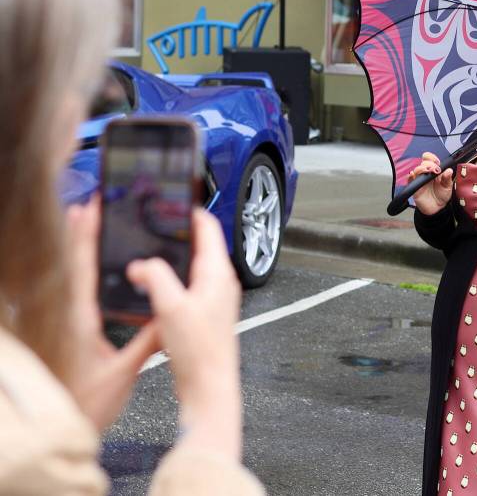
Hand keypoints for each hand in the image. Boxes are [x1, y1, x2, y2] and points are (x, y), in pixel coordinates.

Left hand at [63, 198, 161, 430]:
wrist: (61, 431)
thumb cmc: (86, 406)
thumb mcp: (124, 373)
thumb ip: (147, 343)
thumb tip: (168, 319)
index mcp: (79, 320)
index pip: (80, 267)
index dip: (85, 235)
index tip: (92, 208)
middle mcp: (66, 318)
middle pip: (70, 265)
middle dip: (78, 232)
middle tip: (89, 205)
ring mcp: (63, 325)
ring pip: (68, 277)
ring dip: (76, 249)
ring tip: (84, 225)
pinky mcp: (65, 335)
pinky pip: (71, 293)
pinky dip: (78, 272)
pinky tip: (87, 267)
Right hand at [127, 210, 242, 460]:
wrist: (209, 386)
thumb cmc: (200, 351)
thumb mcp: (171, 306)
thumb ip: (156, 277)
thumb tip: (142, 264)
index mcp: (218, 273)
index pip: (209, 228)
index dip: (191, 212)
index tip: (173, 202)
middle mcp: (221, 283)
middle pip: (200, 245)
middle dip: (177, 234)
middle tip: (153, 225)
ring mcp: (214, 299)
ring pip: (192, 267)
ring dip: (172, 259)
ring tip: (148, 253)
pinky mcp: (205, 315)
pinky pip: (187, 287)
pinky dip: (171, 281)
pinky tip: (153, 289)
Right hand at [408, 151, 453, 215]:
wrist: (437, 208)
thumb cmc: (442, 195)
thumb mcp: (447, 187)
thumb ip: (447, 178)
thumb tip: (449, 170)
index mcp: (434, 171)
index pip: (429, 159)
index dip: (432, 158)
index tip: (437, 162)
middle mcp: (426, 174)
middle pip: (423, 163)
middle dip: (429, 163)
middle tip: (435, 169)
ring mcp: (419, 180)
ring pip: (416, 170)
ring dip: (422, 168)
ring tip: (428, 171)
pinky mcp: (415, 187)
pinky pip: (410, 180)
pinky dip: (410, 176)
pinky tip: (412, 175)